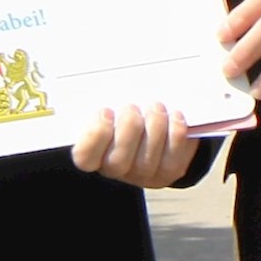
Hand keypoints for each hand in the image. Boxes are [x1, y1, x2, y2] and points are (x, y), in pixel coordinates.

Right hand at [72, 102, 194, 186]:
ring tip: (156, 107)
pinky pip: (172, 157)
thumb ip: (109, 102)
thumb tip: (109, 87)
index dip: (94, 136)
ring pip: (146, 159)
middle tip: (133, 107)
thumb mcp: (114, 103)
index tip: (106, 111)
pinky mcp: (168, 171)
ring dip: (153, 127)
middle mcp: (116, 168)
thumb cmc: (129, 109)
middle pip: (118, 160)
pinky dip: (175, 133)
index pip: (84, 156)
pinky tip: (175, 115)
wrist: (160, 123)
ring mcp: (143, 173)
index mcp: (95, 151)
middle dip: (128, 129)